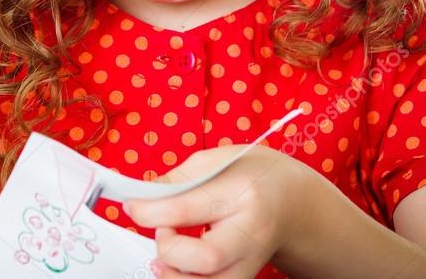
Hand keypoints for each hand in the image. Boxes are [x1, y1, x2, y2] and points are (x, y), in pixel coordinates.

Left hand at [123, 144, 318, 278]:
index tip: (131, 205)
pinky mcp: (246, 278)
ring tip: (168, 254)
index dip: (147, 210)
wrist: (294, 203)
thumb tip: (142, 196)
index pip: (184, 208)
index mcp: (242, 192)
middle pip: (205, 258)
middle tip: (163, 232)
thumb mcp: (217, 160)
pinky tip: (180, 268)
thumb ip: (179, 178)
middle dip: (168, 249)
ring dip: (174, 274)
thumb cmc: (253, 176)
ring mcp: (252, 262)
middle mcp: (251, 233)